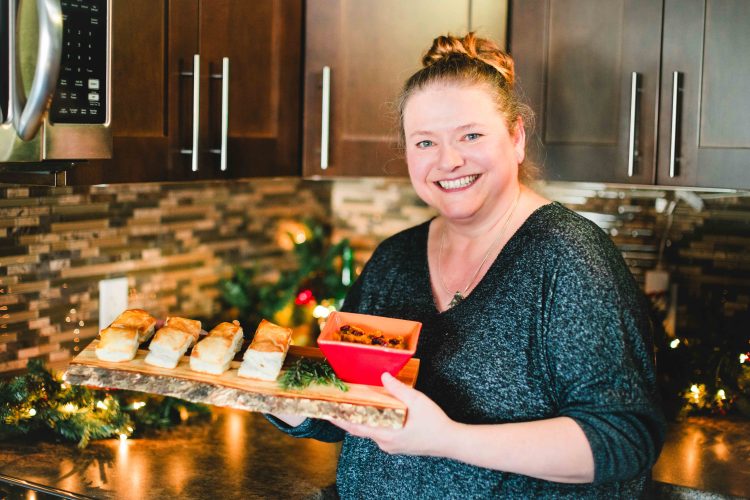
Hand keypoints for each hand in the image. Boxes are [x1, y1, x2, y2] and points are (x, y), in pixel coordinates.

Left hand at [329, 372, 455, 455]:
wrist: (450, 441)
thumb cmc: (435, 423)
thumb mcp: (418, 401)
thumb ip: (399, 389)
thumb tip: (383, 376)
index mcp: (387, 434)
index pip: (356, 427)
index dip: (340, 420)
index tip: (327, 414)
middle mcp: (385, 443)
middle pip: (359, 430)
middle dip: (345, 419)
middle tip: (332, 408)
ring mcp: (391, 446)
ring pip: (370, 431)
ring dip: (360, 420)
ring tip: (350, 407)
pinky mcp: (397, 445)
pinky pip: (379, 433)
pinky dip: (372, 423)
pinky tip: (373, 413)